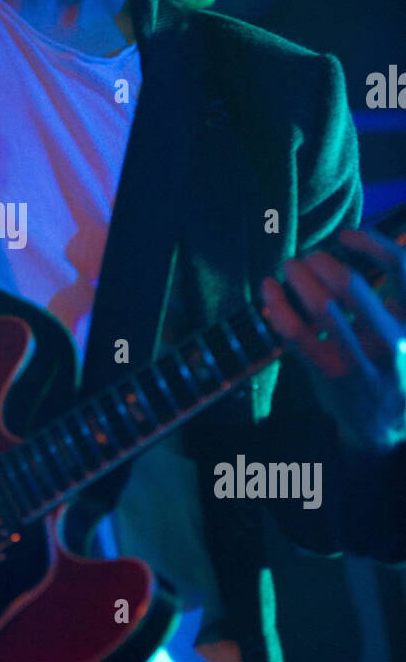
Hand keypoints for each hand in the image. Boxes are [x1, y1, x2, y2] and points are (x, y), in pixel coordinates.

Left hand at [260, 228, 405, 453]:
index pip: (401, 267)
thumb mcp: (405, 333)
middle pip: (353, 285)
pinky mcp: (330, 374)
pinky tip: (268, 291)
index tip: (347, 235)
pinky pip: (297, 334)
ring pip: (322, 307)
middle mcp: (395, 341)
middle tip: (310, 256)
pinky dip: (278, 307)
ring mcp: (361, 360)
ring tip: (290, 266)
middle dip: (324, 262)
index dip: (372, 243)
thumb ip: (396, 300)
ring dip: (300, 278)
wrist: (383, 427)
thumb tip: (369, 249)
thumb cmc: (392, 368)